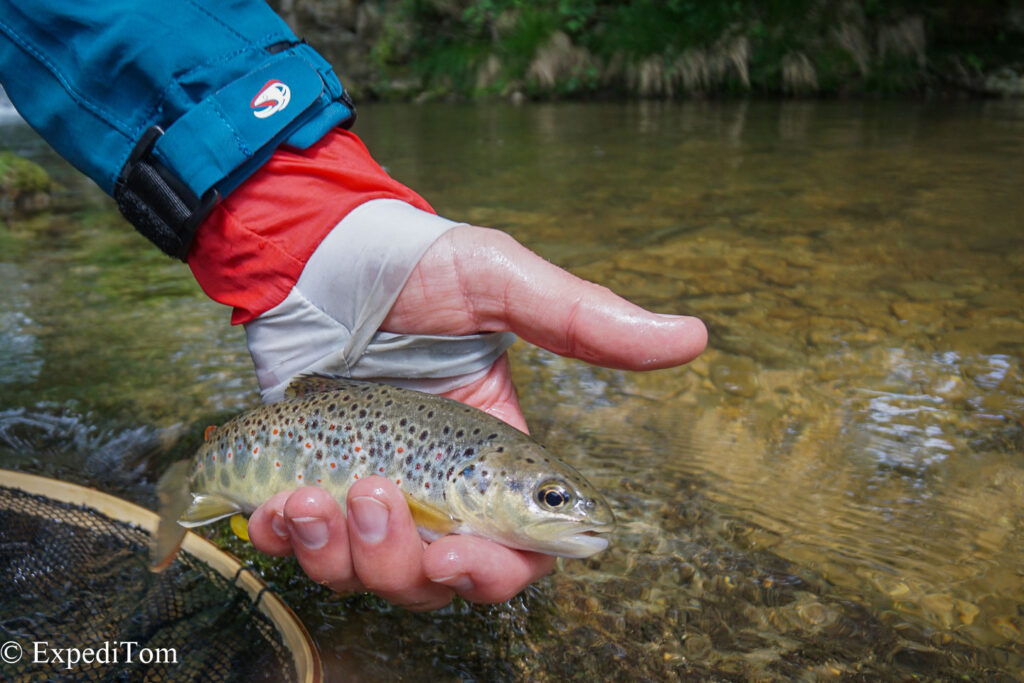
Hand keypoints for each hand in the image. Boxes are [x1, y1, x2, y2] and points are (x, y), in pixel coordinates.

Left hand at [246, 225, 706, 609]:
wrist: (312, 251)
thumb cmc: (412, 263)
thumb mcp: (500, 282)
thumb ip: (584, 319)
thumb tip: (692, 337)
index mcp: (493, 454)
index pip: (515, 551)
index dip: (495, 571)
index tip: (460, 551)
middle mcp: (436, 486)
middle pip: (439, 581)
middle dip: (404, 564)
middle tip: (377, 498)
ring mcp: (370, 490)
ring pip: (369, 576)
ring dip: (341, 554)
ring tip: (312, 496)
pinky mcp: (308, 486)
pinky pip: (301, 550)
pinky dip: (286, 543)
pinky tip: (275, 507)